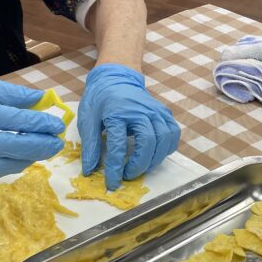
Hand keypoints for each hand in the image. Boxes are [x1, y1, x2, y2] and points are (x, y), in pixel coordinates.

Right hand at [0, 74, 64, 179]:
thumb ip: (10, 94)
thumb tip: (39, 99)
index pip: (8, 120)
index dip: (35, 123)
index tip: (56, 124)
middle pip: (6, 146)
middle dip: (37, 146)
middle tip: (57, 142)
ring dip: (26, 160)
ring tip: (45, 151)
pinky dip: (10, 168)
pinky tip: (25, 159)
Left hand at [78, 64, 180, 190]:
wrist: (116, 78)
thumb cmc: (100, 99)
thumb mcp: (87, 119)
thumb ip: (90, 145)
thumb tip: (90, 171)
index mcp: (117, 112)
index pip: (118, 145)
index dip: (115, 168)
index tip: (112, 183)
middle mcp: (140, 111)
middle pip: (148, 142)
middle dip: (139, 165)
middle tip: (127, 175)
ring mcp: (155, 111)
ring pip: (164, 139)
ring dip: (154, 159)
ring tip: (141, 167)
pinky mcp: (164, 113)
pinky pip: (173, 134)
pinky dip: (167, 148)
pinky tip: (155, 155)